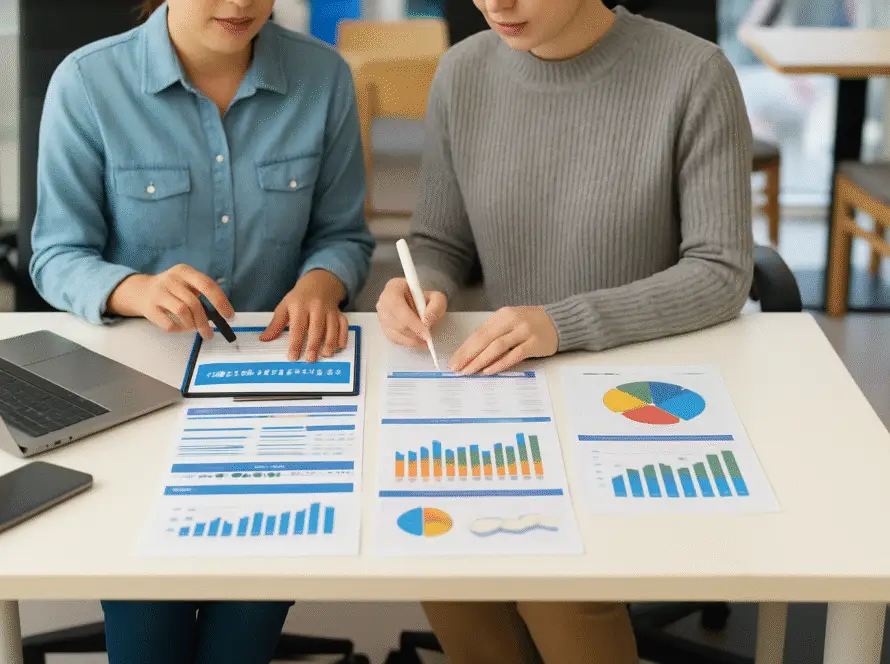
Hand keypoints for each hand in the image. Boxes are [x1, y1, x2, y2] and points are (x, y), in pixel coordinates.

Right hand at [106, 264, 233, 338]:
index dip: (220, 301)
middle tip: (210, 333)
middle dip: (204, 321)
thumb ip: (204, 293)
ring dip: (191, 324)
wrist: (141, 291)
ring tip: (193, 328)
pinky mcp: (149, 308)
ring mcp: (158, 293)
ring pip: (182, 312)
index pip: (207, 285)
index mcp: (184, 271)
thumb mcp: (187, 283)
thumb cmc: (173, 290)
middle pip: (194, 302)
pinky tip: (180, 327)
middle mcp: (171, 279)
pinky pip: (169, 324)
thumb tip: (225, 313)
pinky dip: (178, 329)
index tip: (229, 316)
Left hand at [260, 270, 347, 361]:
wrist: (319, 283)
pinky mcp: (339, 313)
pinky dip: (343, 335)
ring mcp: (330, 310)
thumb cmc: (300, 298)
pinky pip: (344, 324)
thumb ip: (276, 324)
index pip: (298, 326)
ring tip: (326, 355)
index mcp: (300, 305)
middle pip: (316, 328)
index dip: (295, 343)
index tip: (292, 357)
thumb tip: (264, 339)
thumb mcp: (285, 306)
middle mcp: (316, 307)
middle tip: (310, 359)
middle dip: (314, 344)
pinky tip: (340, 346)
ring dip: (330, 342)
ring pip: (332, 327)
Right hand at [376, 278, 446, 348]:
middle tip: (428, 337)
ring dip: (412, 339)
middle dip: (414, 332)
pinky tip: (418, 341)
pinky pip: (394, 339)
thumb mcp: (437, 298)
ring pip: (395, 333)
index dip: (411, 321)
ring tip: (425, 338)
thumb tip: (426, 323)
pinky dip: (408, 342)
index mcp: (393, 288)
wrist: (418, 304)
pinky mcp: (383, 328)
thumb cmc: (425, 299)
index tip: (426, 331)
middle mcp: (383, 301)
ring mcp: (381, 316)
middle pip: (396, 322)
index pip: (397, 306)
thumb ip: (436, 307)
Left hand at [450, 306, 557, 375]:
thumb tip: (471, 353)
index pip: (479, 333)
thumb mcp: (510, 323)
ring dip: (481, 360)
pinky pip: (514, 355)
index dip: (464, 348)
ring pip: (497, 347)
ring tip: (469, 371)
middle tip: (456, 369)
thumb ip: (494, 334)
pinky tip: (489, 370)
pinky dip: (500, 363)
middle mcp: (512, 321)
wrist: (559, 322)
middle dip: (468, 355)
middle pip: (485, 339)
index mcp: (502, 315)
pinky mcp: (535, 343)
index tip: (454, 361)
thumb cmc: (530, 324)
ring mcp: (524, 331)